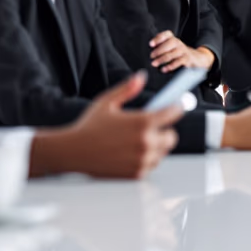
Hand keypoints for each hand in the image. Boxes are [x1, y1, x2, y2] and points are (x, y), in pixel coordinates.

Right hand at [32, 71, 182, 178]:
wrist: (72, 153)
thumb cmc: (88, 126)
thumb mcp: (106, 102)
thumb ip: (127, 89)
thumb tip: (141, 76)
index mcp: (142, 122)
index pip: (173, 113)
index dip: (177, 107)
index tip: (177, 105)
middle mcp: (145, 142)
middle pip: (172, 136)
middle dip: (165, 130)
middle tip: (155, 127)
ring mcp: (142, 160)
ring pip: (162, 152)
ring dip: (156, 146)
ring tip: (140, 140)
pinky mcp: (136, 174)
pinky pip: (151, 165)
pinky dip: (146, 159)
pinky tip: (132, 152)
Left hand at [149, 30, 214, 72]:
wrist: (195, 58)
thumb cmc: (178, 53)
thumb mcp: (171, 47)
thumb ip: (161, 46)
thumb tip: (150, 50)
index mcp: (172, 39)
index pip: (166, 35)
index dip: (158, 38)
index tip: (151, 44)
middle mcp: (178, 43)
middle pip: (169, 43)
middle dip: (159, 50)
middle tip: (151, 56)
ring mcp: (183, 51)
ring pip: (172, 54)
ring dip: (162, 59)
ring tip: (154, 64)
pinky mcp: (187, 59)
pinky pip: (178, 62)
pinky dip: (170, 66)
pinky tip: (164, 69)